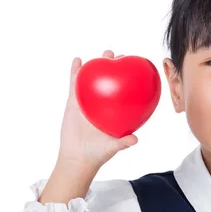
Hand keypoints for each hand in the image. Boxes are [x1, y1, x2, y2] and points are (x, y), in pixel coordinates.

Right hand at [58, 50, 138, 167]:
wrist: (77, 157)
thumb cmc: (98, 153)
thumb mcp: (112, 147)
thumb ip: (123, 143)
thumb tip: (135, 140)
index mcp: (115, 112)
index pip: (124, 93)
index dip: (130, 80)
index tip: (137, 68)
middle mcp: (103, 104)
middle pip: (110, 82)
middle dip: (115, 68)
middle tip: (119, 56)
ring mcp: (88, 102)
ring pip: (93, 80)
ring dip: (97, 66)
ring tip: (103, 54)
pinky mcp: (74, 102)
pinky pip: (75, 84)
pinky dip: (75, 72)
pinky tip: (78, 60)